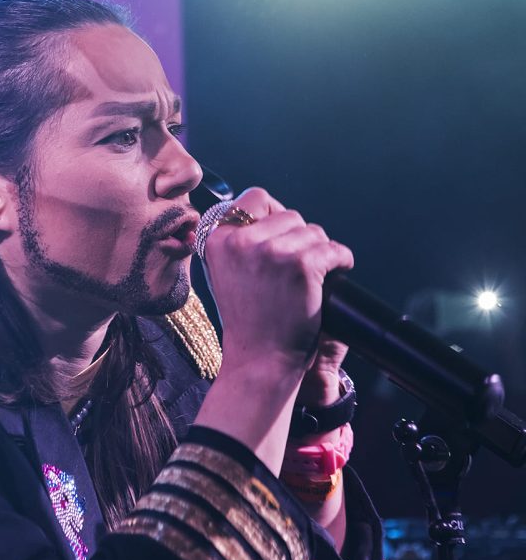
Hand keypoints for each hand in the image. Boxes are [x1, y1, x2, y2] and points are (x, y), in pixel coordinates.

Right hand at [201, 187, 353, 395]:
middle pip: (290, 215)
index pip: (256, 198)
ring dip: (320, 251)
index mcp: (218, 239)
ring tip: (312, 276)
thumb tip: (271, 211)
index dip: (275, 214)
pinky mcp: (302, 266)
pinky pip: (333, 249)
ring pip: (313, 231)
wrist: (261, 360)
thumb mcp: (228, 273)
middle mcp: (241, 241)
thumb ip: (240, 242)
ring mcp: (272, 252)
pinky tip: (336, 273)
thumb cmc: (249, 320)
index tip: (283, 236)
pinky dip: (341, 260)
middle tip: (298, 267)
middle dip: (300, 238)